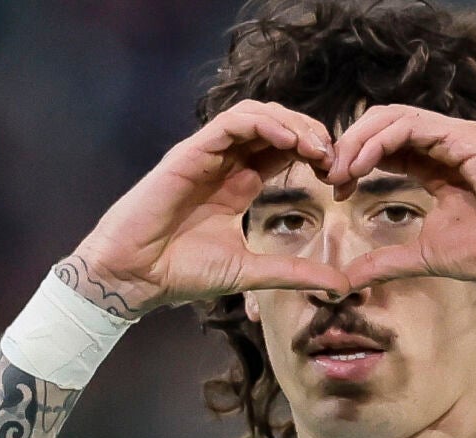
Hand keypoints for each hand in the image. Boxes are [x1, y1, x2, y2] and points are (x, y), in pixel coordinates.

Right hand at [70, 100, 349, 314]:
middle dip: (311, 133)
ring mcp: (207, 154)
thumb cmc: (182, 273)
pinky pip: (231, 122)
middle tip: (335, 157)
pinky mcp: (189, 152)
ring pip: (256, 115)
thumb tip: (340, 284)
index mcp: (238, 184)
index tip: (339, 175)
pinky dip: (263, 123)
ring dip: (291, 123)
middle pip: (276, 126)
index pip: (284, 151)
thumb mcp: (252, 272)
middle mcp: (224, 163)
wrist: (135, 277)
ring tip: (315, 146)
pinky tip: (287, 140)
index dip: (315, 154)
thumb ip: (295, 272)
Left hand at [327, 105, 475, 289]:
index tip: (334, 188)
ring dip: (359, 140)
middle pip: (383, 123)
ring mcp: (456, 137)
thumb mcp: (422, 256)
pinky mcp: (466, 140)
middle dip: (350, 144)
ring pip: (393, 117)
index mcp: (436, 162)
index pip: (386, 144)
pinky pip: (412, 127)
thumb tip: (345, 280)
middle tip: (329, 174)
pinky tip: (361, 165)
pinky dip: (380, 141)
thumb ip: (384, 262)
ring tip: (340, 169)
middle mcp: (444, 143)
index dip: (355, 160)